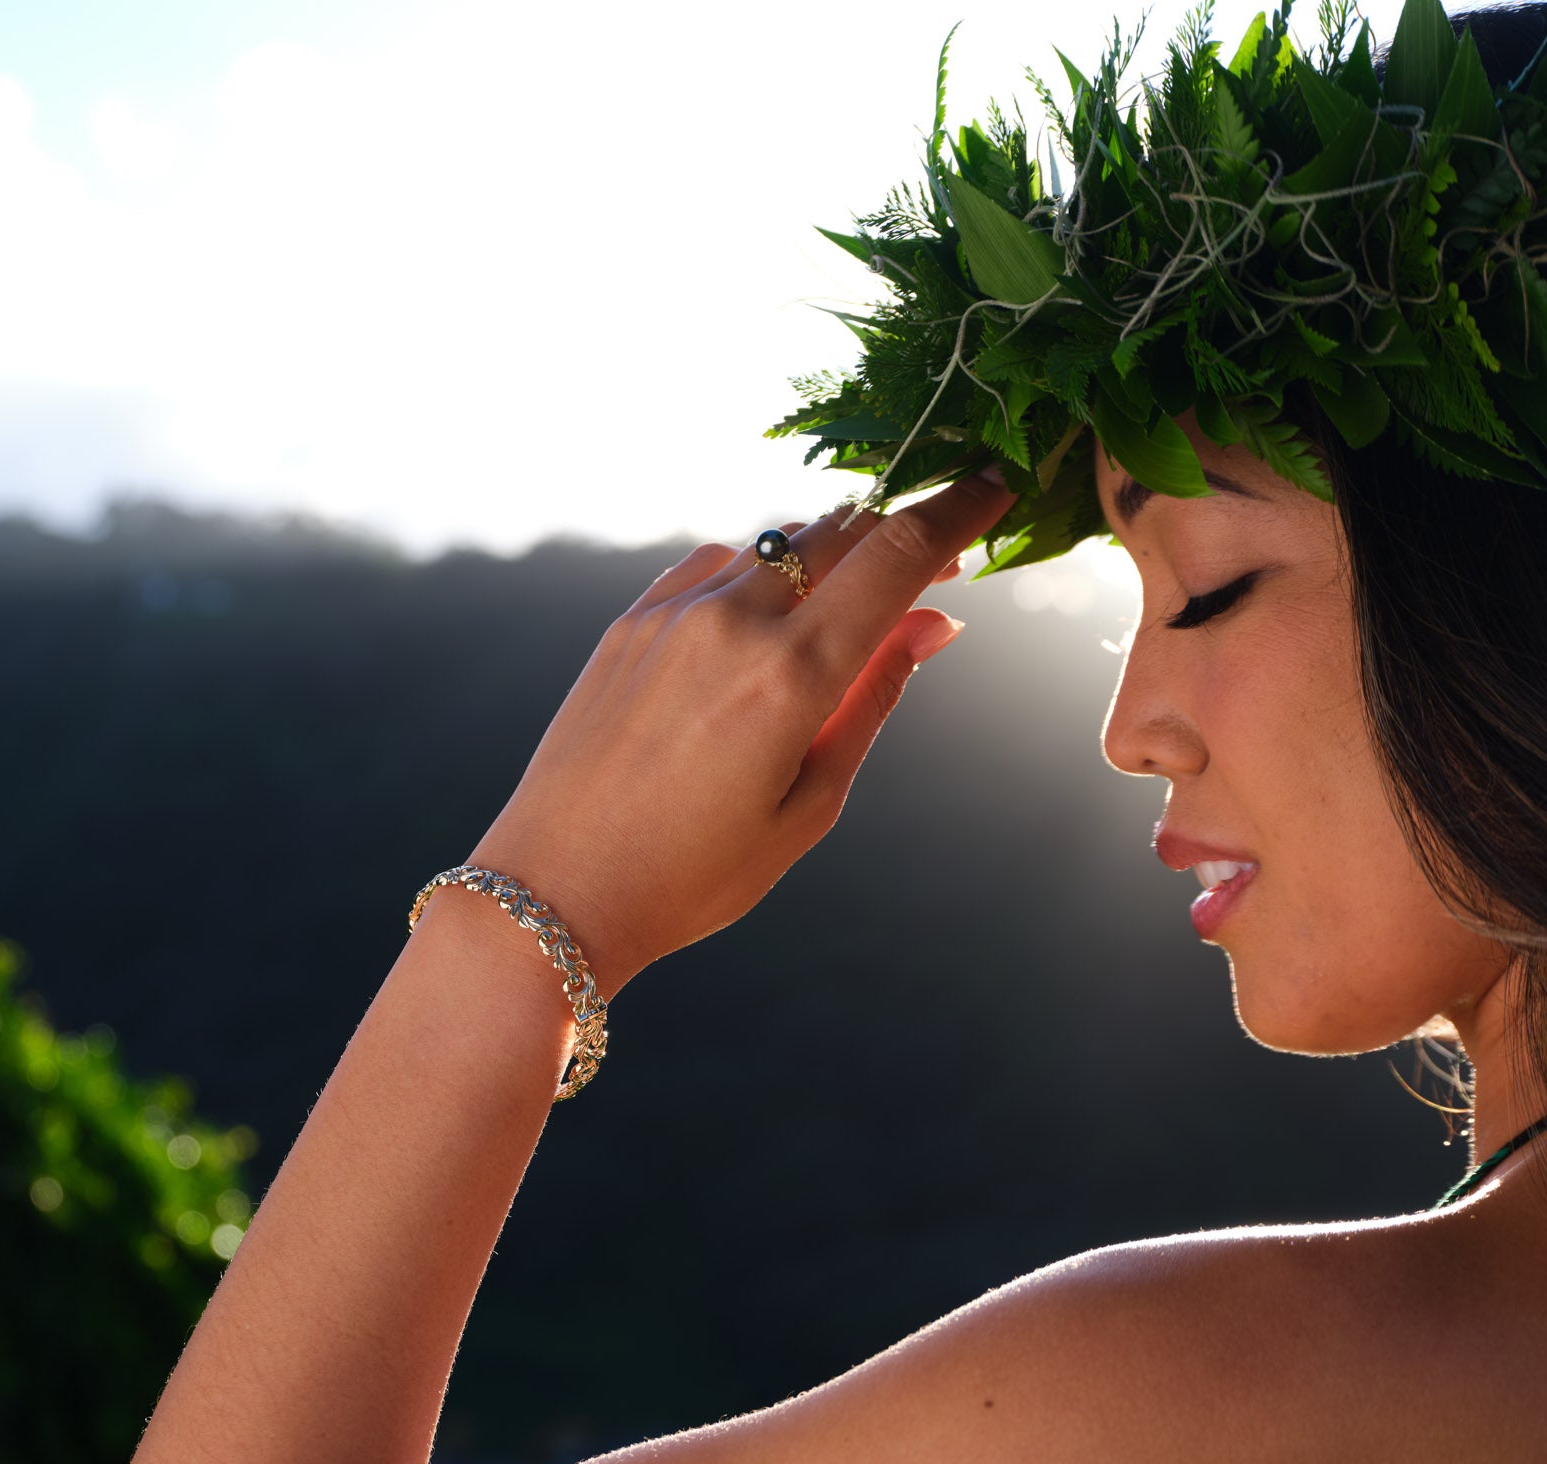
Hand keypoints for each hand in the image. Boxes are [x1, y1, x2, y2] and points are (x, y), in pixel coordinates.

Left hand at [464, 470, 1015, 1002]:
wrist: (555, 889)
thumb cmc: (690, 875)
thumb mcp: (809, 806)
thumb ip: (873, 700)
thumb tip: (932, 626)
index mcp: (790, 675)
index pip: (898, 555)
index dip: (959, 511)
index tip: (997, 486)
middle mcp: (730, 622)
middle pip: (842, 530)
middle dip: (900, 532)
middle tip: (937, 564)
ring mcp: (671, 614)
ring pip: (776, 544)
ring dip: (828, 556)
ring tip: (849, 606)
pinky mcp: (630, 622)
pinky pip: (713, 566)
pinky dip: (758, 576)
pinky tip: (766, 621)